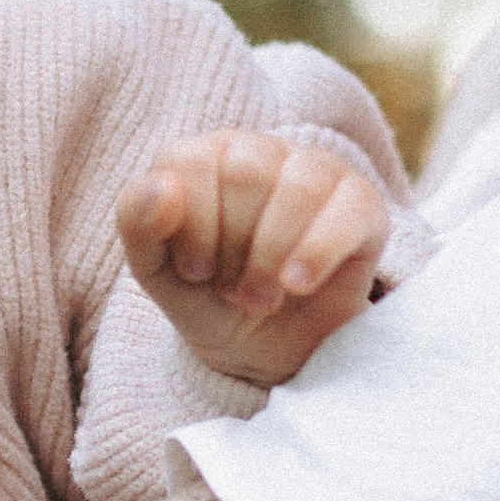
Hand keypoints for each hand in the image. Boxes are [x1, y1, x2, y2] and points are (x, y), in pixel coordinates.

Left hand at [116, 130, 390, 385]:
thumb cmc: (208, 298)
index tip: (195, 271)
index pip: (191, 160)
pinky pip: (347, 211)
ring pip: (297, 188)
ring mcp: (316, 171)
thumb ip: (138, 226)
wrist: (267, 350)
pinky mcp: (361, 204)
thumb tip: (159, 186)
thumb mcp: (157, 273)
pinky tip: (297, 284)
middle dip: (232, 248)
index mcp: (204, 155)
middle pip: (245, 173)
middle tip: (232, 290)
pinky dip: (316, 253)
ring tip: (261, 298)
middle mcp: (261, 150)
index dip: (191, 226)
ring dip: (269, 258)